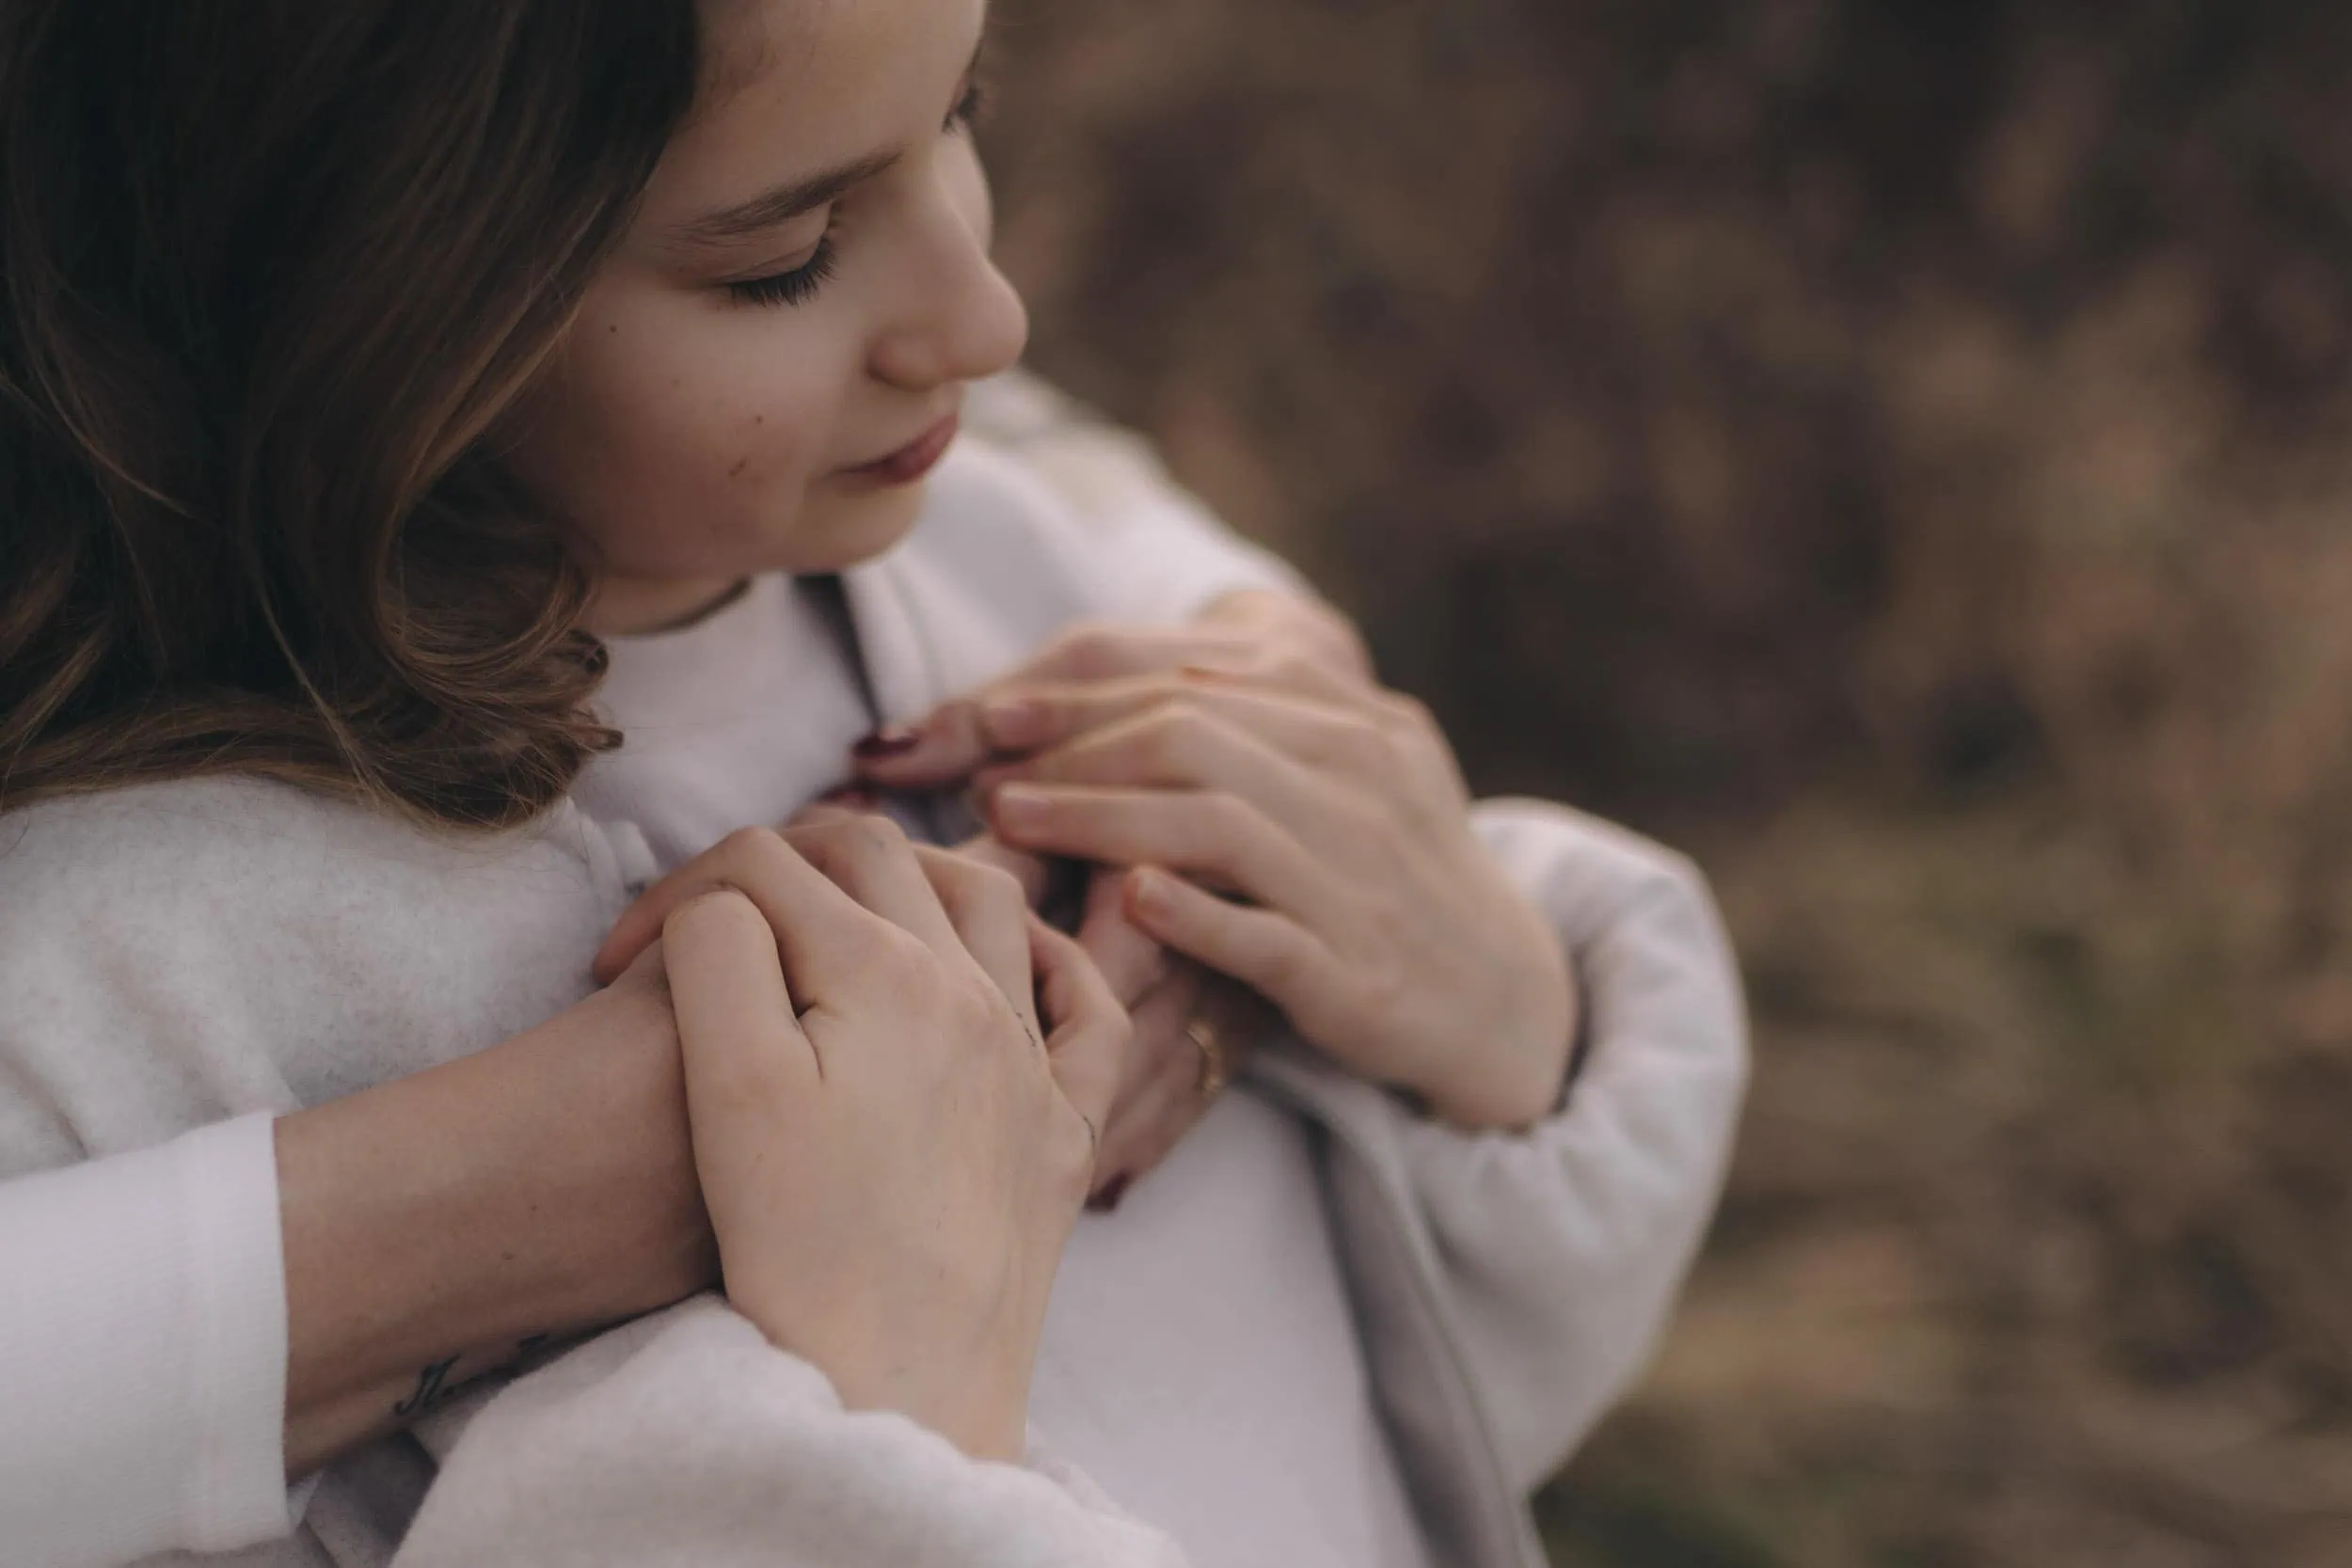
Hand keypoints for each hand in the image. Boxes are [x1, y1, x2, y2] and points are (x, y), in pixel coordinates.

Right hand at [603, 820, 1125, 1461]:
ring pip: (990, 905)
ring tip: (855, 895)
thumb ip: (719, 951)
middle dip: (790, 854)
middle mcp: (973, 995)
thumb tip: (730, 896)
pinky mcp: (1064, 1132)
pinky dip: (1057, 964)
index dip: (674, 892)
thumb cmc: (797, 1247)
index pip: (764, 867)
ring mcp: (1032, 1060)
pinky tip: (1022, 962)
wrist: (896, 1387)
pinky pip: (1091, 1015)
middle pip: (880, 859)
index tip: (615, 958)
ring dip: (920, 873)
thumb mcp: (728, 1082)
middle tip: (723, 899)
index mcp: (881, 971)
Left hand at [838, 591, 1364, 1193]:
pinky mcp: (1358, 971)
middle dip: (1070, 746)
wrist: (1503, 998)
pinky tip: (1124, 901)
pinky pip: (1264, 932)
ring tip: (1013, 823)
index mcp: (1348, 720)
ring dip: (1099, 816)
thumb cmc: (1387, 880)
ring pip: (1216, 822)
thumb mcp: (1344, 776)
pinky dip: (1191, 913)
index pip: (1191, 679)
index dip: (1079, 693)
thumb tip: (1113, 692)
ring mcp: (1362, 875)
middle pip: (1190, 733)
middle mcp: (1360, 779)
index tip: (990, 713)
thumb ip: (1252, 725)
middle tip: (983, 772)